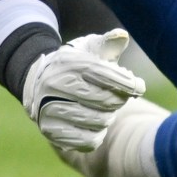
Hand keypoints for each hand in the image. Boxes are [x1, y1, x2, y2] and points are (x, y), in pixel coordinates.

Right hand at [20, 29, 145, 153]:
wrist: (37, 84)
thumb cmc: (73, 66)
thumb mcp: (88, 50)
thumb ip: (107, 43)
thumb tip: (122, 36)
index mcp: (68, 63)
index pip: (106, 75)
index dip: (129, 83)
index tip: (139, 86)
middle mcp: (55, 85)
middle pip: (106, 100)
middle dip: (119, 99)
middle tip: (119, 96)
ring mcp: (50, 109)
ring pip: (100, 121)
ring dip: (109, 116)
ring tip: (103, 108)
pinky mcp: (51, 131)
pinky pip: (89, 140)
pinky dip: (98, 133)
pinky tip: (93, 123)